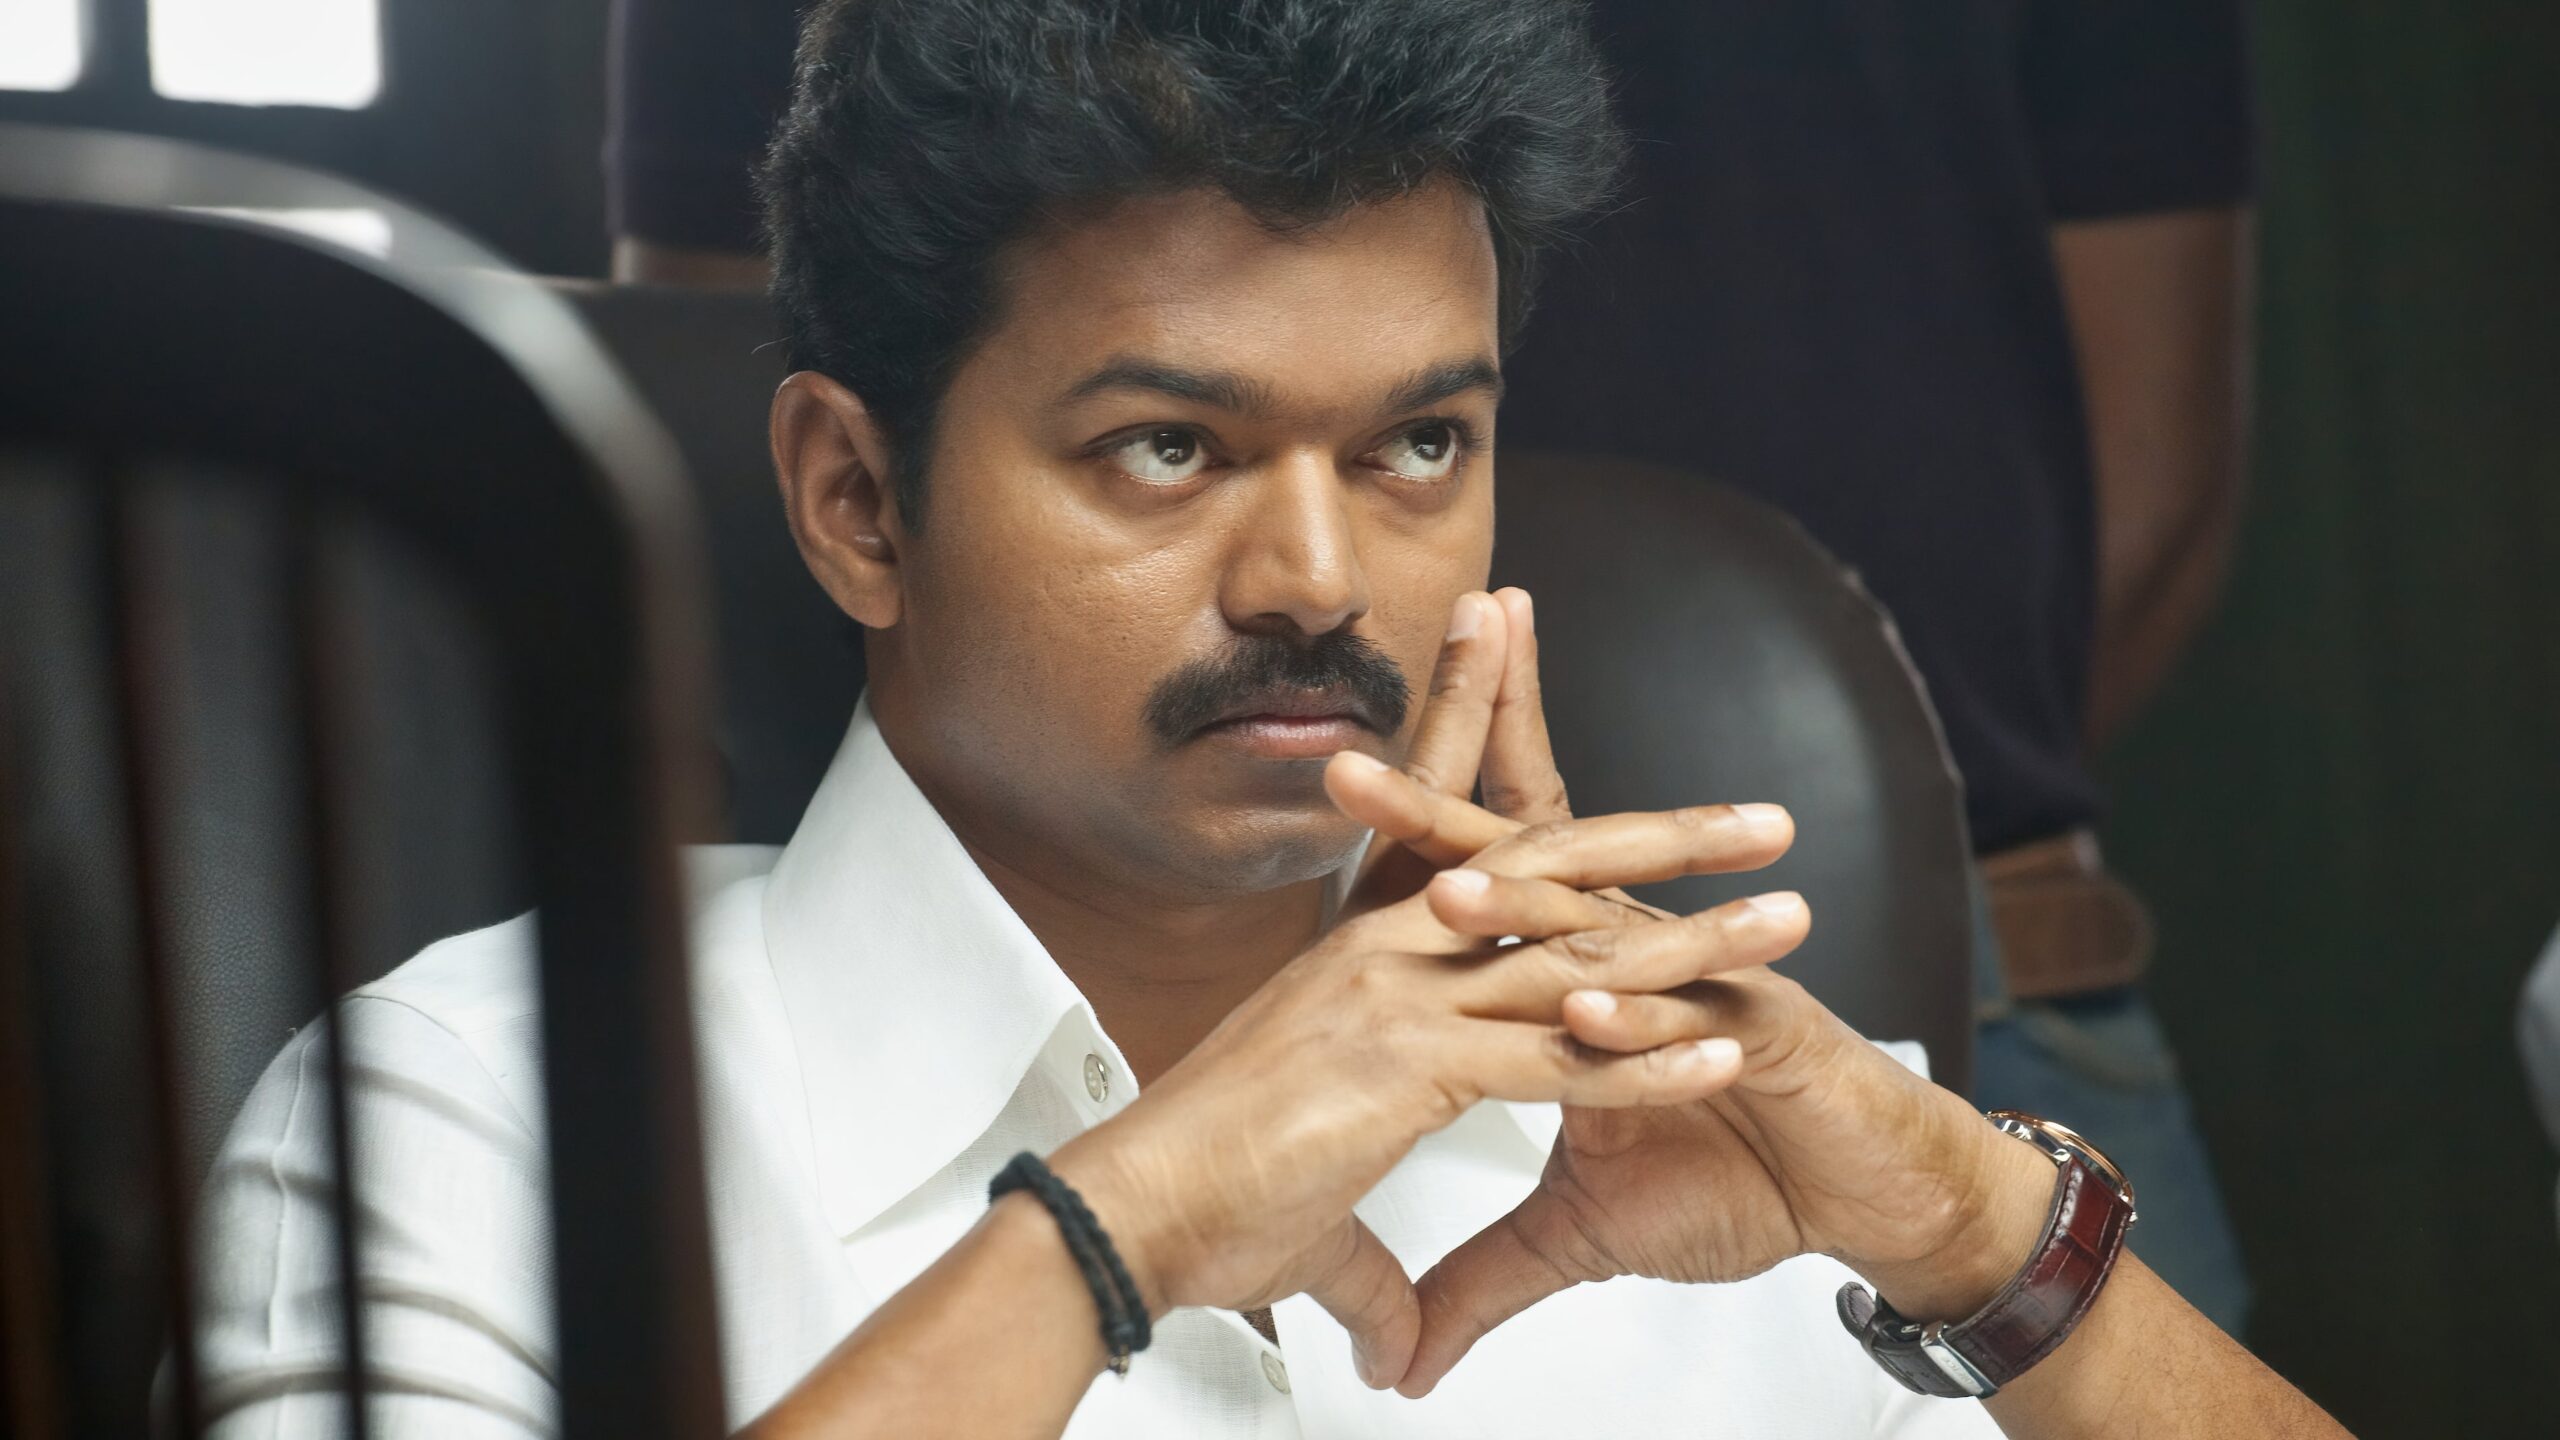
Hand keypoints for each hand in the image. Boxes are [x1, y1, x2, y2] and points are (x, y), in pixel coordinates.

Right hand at [1047, 793, 1797, 1389]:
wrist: (1128, 1214)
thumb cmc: (1198, 1195)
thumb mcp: (1313, 1215)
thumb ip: (1374, 1270)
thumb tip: (1395, 1341)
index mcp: (1360, 953)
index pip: (1464, 842)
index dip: (1530, 782)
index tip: (1596, 739)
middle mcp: (1385, 953)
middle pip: (1548, 869)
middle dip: (1665, 840)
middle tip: (1760, 820)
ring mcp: (1400, 1001)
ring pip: (1577, 959)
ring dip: (1696, 941)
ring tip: (1786, 916)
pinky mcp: (1414, 1070)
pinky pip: (1560, 1063)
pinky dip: (1651, 1063)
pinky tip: (1729, 1053)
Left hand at [1346, 600, 2056, 1398]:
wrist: (1861, 1193)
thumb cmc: (1736, 1178)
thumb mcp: (1581, 1235)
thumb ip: (1484, 1275)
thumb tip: (1402, 1351)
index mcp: (1581, 977)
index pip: (1481, 899)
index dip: (1402, 853)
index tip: (1323, 798)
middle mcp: (1632, 957)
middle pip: (1522, 873)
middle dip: (1440, 820)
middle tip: (1355, 773)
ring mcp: (1698, 983)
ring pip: (1600, 935)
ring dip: (1524, 912)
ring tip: (1443, 896)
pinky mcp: (1765, 1032)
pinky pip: (1695, 1021)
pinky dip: (1642, 1021)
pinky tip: (1591, 1013)